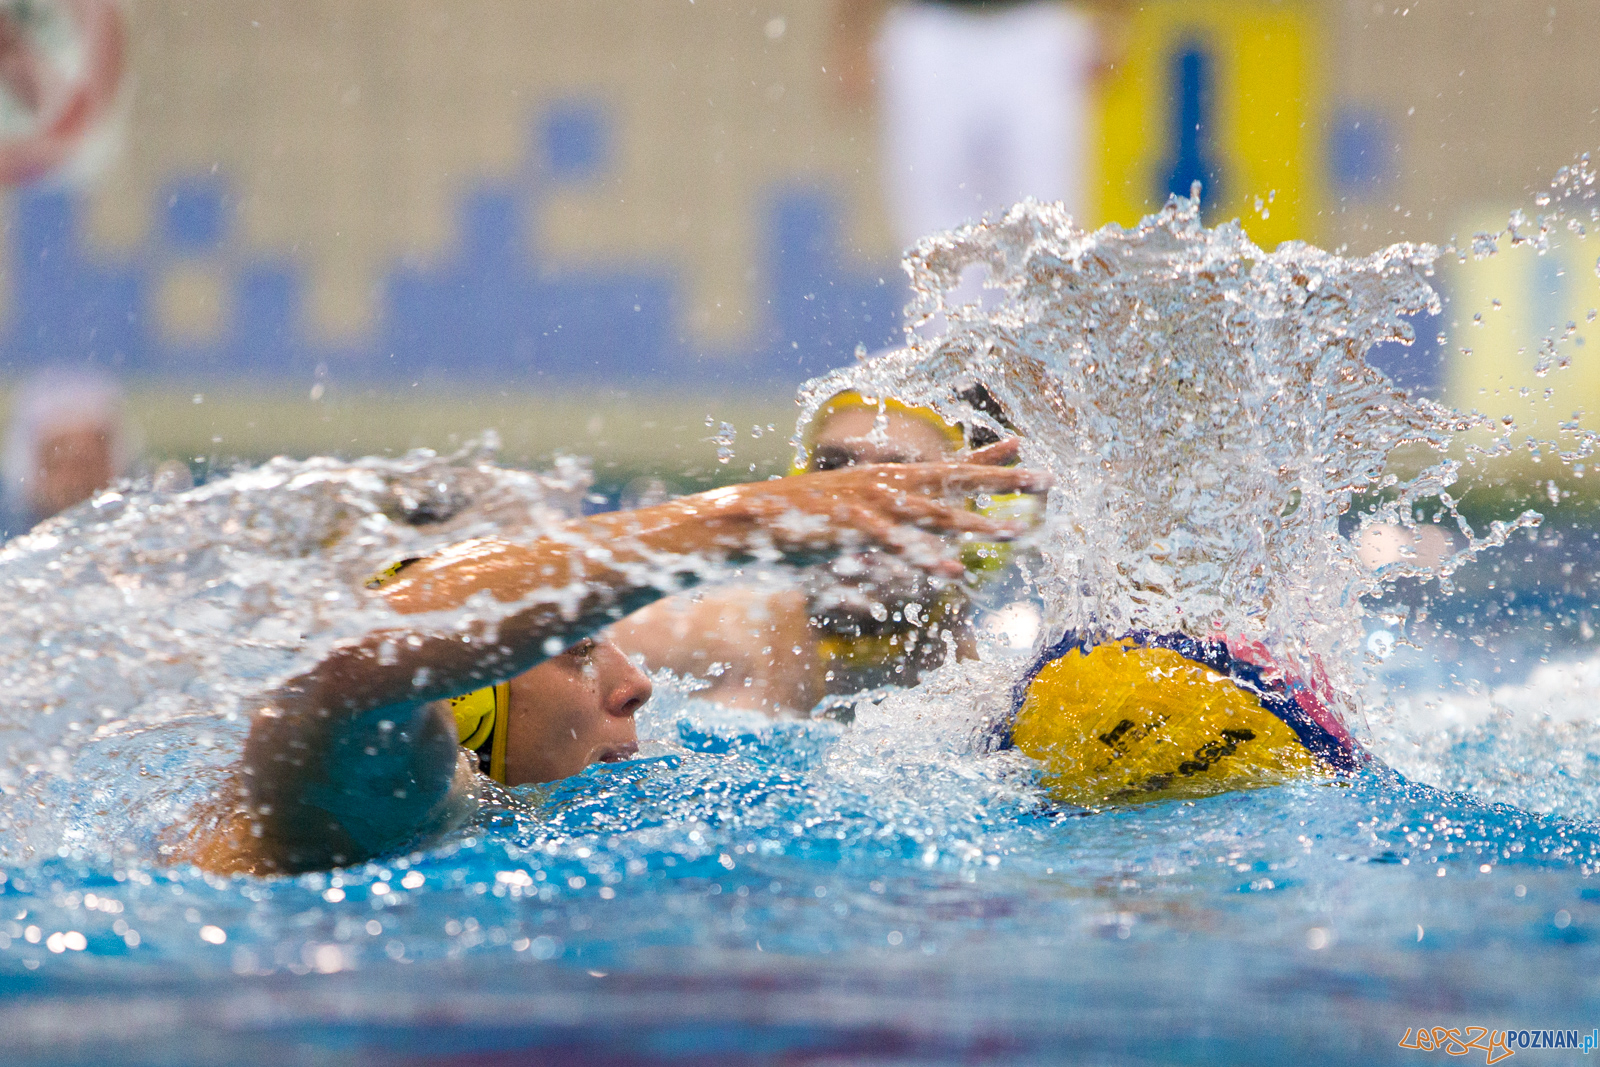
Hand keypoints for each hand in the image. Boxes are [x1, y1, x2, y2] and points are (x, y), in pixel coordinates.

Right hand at [598, 439, 1048, 577]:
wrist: (735, 522)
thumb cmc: (789, 526)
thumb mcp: (840, 521)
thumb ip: (870, 525)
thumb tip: (889, 537)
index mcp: (878, 480)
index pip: (941, 466)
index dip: (984, 458)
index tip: (1025, 445)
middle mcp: (877, 485)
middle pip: (950, 480)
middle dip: (1001, 479)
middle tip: (1048, 480)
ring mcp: (863, 505)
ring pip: (931, 513)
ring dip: (974, 524)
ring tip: (1015, 533)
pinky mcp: (845, 530)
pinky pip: (893, 546)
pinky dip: (924, 557)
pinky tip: (954, 571)